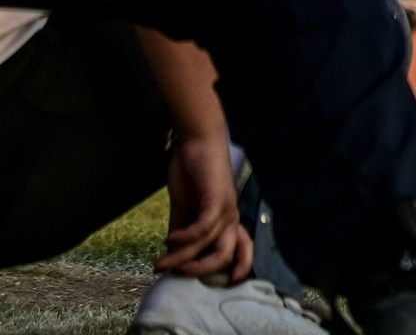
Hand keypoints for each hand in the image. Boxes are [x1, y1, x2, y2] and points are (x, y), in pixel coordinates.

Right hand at [155, 135, 251, 282]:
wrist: (196, 143)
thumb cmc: (193, 174)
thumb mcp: (183, 209)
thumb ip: (180, 232)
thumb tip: (171, 258)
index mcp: (227, 221)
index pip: (242, 248)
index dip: (240, 267)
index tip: (228, 284)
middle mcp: (231, 217)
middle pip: (227, 254)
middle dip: (202, 270)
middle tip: (177, 275)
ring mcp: (225, 207)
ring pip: (209, 244)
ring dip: (182, 258)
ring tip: (160, 263)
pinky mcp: (216, 198)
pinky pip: (203, 227)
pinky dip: (186, 238)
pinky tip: (169, 240)